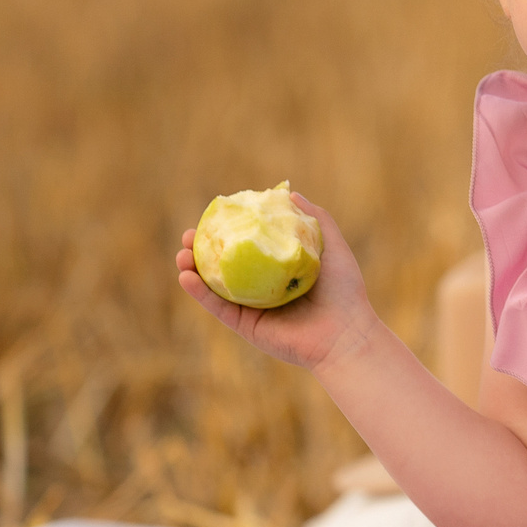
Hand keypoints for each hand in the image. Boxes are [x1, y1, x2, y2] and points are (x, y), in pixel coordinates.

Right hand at [176, 192, 373, 369]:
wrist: (346, 334)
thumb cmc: (344, 291)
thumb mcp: (332, 246)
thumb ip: (315, 219)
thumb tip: (289, 193)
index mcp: (277, 270)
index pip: (247, 247)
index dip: (228, 232)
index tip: (213, 216)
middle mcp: (261, 288)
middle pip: (224, 266)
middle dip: (202, 250)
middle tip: (189, 235)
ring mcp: (251, 308)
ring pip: (214, 287)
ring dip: (192, 270)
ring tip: (180, 254)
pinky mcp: (245, 327)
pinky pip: (218, 308)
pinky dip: (200, 293)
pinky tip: (185, 276)